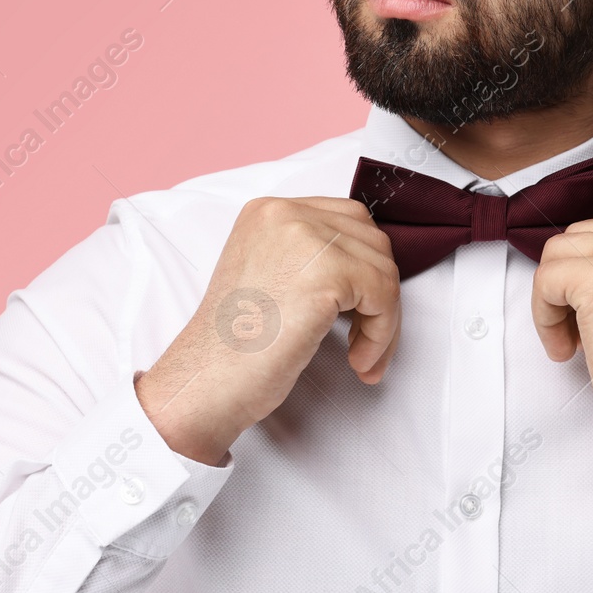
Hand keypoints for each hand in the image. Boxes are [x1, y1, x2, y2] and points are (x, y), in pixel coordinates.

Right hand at [136, 196, 401, 464]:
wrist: (208, 381)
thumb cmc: (235, 348)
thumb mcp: (269, 278)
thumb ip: (308, 259)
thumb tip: (368, 270)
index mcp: (268, 211)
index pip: (347, 221)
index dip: (363, 270)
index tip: (359, 315)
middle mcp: (286, 212)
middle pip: (370, 241)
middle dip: (379, 294)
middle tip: (367, 341)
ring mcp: (305, 236)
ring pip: (383, 269)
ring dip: (384, 320)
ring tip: (362, 358)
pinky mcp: (327, 270)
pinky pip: (384, 295)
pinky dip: (383, 333)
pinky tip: (359, 361)